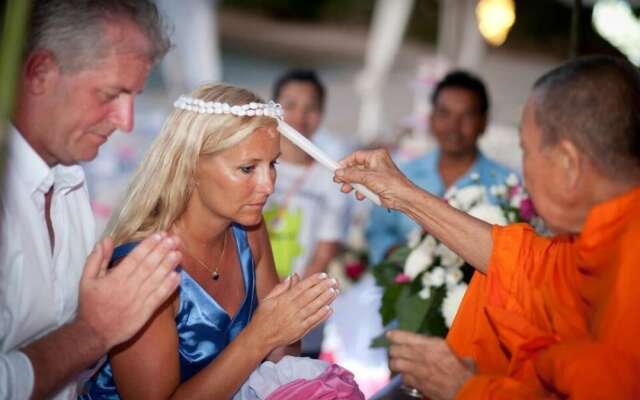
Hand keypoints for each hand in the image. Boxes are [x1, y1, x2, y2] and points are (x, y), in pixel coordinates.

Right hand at [76, 232, 181, 350]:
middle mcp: (128, 287)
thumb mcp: (86, 280)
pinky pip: (159, 297)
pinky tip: (177, 277)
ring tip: (179, 253)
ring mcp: (138, 300)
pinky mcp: (145, 312)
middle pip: (149, 266)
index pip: (135, 257)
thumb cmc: (91, 305)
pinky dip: (169, 287)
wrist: (94, 334)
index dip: (149, 245)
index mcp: (115, 278)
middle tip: (175, 239)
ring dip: (169, 266)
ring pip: (156, 279)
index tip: (160, 235)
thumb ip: (96, 259)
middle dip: (163, 251)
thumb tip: (107, 240)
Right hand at [252, 273, 338, 348]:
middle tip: (334, 280)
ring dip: (325, 299)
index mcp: (284, 300)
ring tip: (335, 291)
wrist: (259, 338)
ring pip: (314, 308)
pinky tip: (330, 309)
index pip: (302, 287)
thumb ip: (281, 287)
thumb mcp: (267, 299)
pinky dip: (322, 316)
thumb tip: (293, 276)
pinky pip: (313, 322)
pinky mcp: (299, 331)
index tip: (323, 275)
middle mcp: (291, 309)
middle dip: (323, 287)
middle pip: (310, 296)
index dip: (313, 280)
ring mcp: (296, 320)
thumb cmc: (262, 317)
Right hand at [334, 149, 415, 209]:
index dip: (345, 162)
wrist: (403, 198)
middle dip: (347, 176)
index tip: (335, 168)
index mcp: (376, 156)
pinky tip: (360, 195)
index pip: (356, 156)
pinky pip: (363, 186)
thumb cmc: (391, 183)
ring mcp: (376, 175)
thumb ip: (351, 174)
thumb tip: (338, 172)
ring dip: (352, 185)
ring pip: (358, 178)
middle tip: (338, 181)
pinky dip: (360, 191)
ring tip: (346, 189)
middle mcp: (376, 164)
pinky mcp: (376, 186)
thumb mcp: (367, 177)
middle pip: (355, 168)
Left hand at [388, 330, 474, 399]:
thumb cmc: (463, 367)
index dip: (394, 336)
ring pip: (395, 365)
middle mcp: (419, 355)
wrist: (466, 388)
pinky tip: (408, 375)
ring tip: (397, 363)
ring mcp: (416, 371)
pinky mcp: (417, 384)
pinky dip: (404, 376)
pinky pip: (403, 378)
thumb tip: (433, 344)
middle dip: (393, 351)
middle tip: (395, 351)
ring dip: (395, 363)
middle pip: (394, 351)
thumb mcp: (451, 349)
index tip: (390, 335)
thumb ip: (437, 345)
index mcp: (429, 344)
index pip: (404, 337)